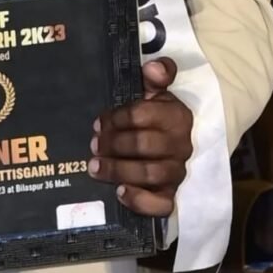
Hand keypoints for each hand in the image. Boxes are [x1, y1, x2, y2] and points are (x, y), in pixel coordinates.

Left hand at [88, 57, 192, 216]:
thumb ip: (156, 75)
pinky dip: (141, 201)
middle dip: (114, 145)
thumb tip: (152, 67)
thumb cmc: (154, 112)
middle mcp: (180, 145)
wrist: (169, 139)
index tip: (98, 122)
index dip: (117, 119)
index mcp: (176, 116)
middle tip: (92, 144)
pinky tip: (120, 193)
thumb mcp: (155, 90)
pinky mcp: (172, 195)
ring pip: (151, 174)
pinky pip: (162, 204)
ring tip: (94, 167)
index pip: (142, 116)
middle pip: (144, 146)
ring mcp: (177, 172)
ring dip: (118, 170)